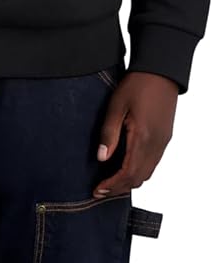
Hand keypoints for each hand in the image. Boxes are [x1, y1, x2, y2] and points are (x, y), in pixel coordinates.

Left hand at [93, 70, 178, 198]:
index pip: (128, 173)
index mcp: (143, 138)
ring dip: (129, 181)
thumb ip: (108, 134)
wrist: (162, 71)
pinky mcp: (165, 138)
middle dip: (119, 188)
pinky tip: (126, 167)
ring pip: (148, 173)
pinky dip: (139, 171)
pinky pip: (153, 163)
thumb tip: (101, 158)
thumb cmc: (138, 84)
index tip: (98, 190)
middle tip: (101, 190)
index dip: (112, 185)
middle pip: (139, 178)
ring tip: (111, 182)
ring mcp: (163, 142)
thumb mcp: (116, 106)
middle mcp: (156, 144)